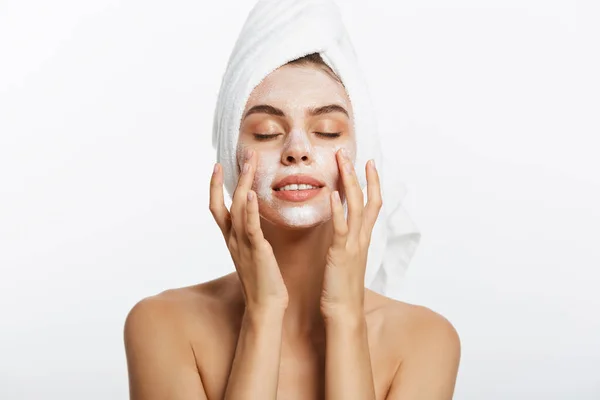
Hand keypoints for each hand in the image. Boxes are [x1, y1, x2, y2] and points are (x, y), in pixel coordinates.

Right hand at [209, 149, 288, 311]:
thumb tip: (253, 224)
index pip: (218, 208)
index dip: (216, 187)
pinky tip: (250, 194)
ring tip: (249, 163)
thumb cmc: (263, 281)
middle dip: (233, 176)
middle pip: (226, 202)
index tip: (219, 166)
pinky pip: (250, 227)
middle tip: (244, 154)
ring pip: (237, 208)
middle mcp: (233, 239)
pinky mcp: (256, 251)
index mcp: (232, 239)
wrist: (265, 306)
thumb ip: (251, 237)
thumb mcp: (253, 254)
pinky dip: (248, 209)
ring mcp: (242, 245)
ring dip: (243, 183)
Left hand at [320, 150, 382, 319]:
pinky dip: (337, 210)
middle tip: (350, 153)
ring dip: (349, 183)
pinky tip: (331, 194)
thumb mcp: (345, 258)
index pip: (372, 204)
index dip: (372, 183)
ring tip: (342, 162)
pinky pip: (340, 228)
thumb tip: (340, 226)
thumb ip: (345, 241)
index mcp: (362, 238)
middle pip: (366, 200)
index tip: (368, 163)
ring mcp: (353, 245)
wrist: (344, 312)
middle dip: (359, 175)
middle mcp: (361, 238)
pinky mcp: (341, 254)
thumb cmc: (341, 287)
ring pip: (356, 207)